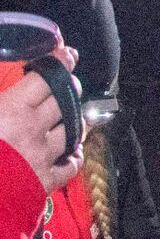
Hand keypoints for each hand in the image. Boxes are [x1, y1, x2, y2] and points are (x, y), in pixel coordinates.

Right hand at [0, 46, 81, 191]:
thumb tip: (7, 97)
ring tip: (69, 114)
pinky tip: (69, 152)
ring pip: (74, 129)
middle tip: (65, 84)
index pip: (47, 78)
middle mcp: (33, 130)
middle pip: (66, 99)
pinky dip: (73, 156)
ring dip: (73, 119)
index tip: (67, 55)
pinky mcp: (44, 182)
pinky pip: (71, 165)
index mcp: (12, 110)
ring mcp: (42, 156)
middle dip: (67, 88)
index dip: (60, 63)